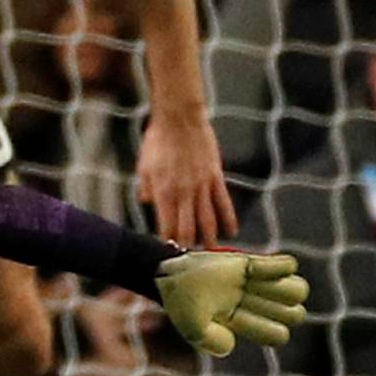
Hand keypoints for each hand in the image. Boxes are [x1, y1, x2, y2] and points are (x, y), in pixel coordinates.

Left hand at [136, 113, 235, 247]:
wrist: (179, 118)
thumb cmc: (157, 140)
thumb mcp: (144, 165)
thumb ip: (145, 187)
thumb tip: (145, 203)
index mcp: (163, 192)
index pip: (167, 226)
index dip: (169, 241)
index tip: (170, 251)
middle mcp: (183, 193)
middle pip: (189, 228)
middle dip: (189, 245)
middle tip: (191, 257)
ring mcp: (201, 186)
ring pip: (208, 220)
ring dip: (210, 238)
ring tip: (211, 251)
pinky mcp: (215, 177)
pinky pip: (224, 203)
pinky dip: (228, 219)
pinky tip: (231, 232)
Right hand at [154, 251, 307, 356]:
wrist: (169, 272)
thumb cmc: (180, 301)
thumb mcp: (192, 327)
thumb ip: (209, 339)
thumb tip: (232, 343)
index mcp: (243, 324)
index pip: (277, 334)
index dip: (271, 330)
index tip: (246, 319)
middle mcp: (254, 305)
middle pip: (294, 314)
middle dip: (287, 311)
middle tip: (258, 301)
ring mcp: (254, 284)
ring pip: (295, 290)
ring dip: (288, 288)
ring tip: (264, 283)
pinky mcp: (250, 263)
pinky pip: (284, 266)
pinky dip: (283, 266)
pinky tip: (260, 268)